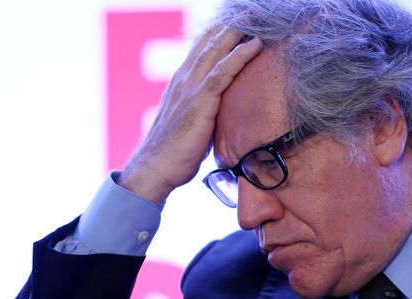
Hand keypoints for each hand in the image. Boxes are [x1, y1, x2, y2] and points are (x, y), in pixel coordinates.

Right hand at [119, 27, 262, 201]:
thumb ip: (202, 111)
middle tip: (250, 10)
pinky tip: (254, 45)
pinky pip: (222, 73)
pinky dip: (239, 57)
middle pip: (209, 43)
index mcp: (181, 83)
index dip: (220, 33)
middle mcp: (183, 79)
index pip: (201, 49)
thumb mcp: (189, 124)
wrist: (154, 169)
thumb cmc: (173, 152)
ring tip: (256, 17)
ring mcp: (190, 89)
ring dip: (238, 32)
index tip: (237, 21)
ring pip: (216, 51)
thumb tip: (218, 112)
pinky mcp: (199, 103)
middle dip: (231, 25)